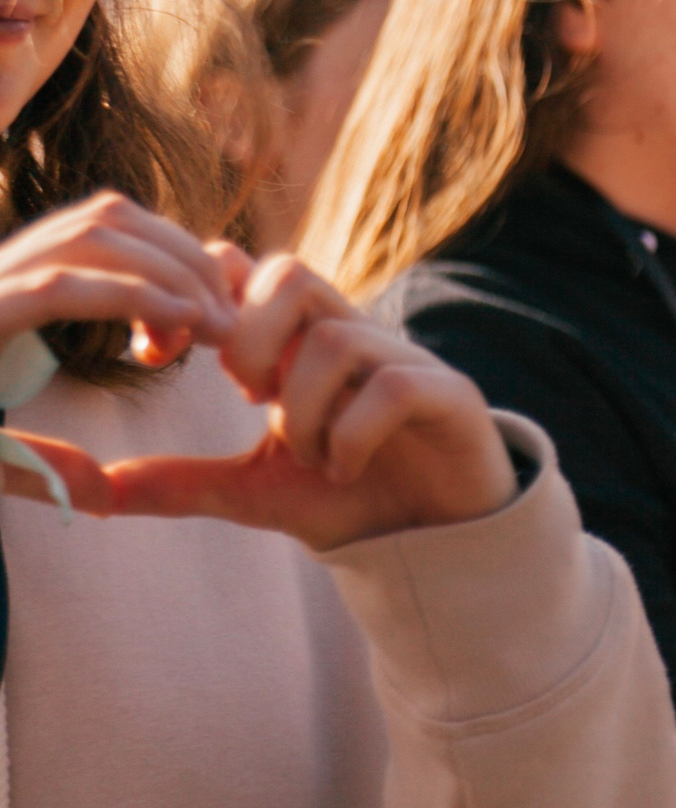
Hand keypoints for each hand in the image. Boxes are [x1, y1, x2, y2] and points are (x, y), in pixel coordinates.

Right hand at [0, 190, 238, 365]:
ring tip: (214, 324)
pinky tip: (182, 321)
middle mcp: (4, 255)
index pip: (113, 218)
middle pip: (110, 218)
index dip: (178, 247)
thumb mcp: (57, 349)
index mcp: (24, 256)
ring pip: (93, 240)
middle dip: (187, 260)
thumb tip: (189, 314)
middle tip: (231, 316)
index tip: (223, 297)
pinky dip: (132, 296)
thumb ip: (113, 318)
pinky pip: (61, 290)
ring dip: (171, 276)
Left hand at [103, 253, 517, 549]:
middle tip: (247, 401)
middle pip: (289, 272)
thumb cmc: (351, 496)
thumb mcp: (252, 491)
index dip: (194, 297)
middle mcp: (352, 336)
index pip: (243, 269)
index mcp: (300, 343)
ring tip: (310, 459)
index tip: (160, 355)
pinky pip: (392, 387)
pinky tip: (345, 469)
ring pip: (335, 337)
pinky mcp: (449, 395)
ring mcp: (404, 360)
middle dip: (248, 339)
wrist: (437, 538)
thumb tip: (94, 490)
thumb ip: (182, 481)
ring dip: (303, 407)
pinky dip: (353, 433)